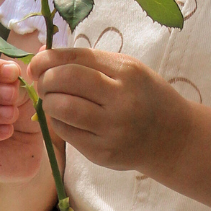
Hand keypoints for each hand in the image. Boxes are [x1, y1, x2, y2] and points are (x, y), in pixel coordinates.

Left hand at [28, 48, 188, 173]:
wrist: (173, 138)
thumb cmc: (147, 98)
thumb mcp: (128, 71)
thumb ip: (90, 63)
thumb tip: (43, 56)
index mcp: (127, 72)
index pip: (77, 58)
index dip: (49, 59)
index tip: (37, 62)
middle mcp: (121, 100)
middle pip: (66, 81)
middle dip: (46, 80)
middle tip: (43, 82)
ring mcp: (111, 130)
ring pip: (63, 110)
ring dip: (48, 102)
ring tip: (51, 100)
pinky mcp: (103, 153)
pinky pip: (68, 133)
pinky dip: (58, 122)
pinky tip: (63, 118)